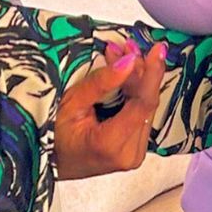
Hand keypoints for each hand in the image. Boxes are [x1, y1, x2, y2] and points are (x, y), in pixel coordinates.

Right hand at [54, 38, 167, 179]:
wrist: (54, 164)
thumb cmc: (55, 136)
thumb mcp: (71, 103)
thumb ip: (102, 83)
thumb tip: (128, 61)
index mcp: (112, 144)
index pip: (142, 104)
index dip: (152, 74)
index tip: (158, 50)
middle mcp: (130, 153)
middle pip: (147, 105)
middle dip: (141, 72)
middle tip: (129, 46)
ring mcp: (136, 154)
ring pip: (147, 108)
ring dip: (139, 80)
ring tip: (125, 56)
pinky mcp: (137, 149)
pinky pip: (142, 115)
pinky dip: (136, 93)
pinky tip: (128, 76)